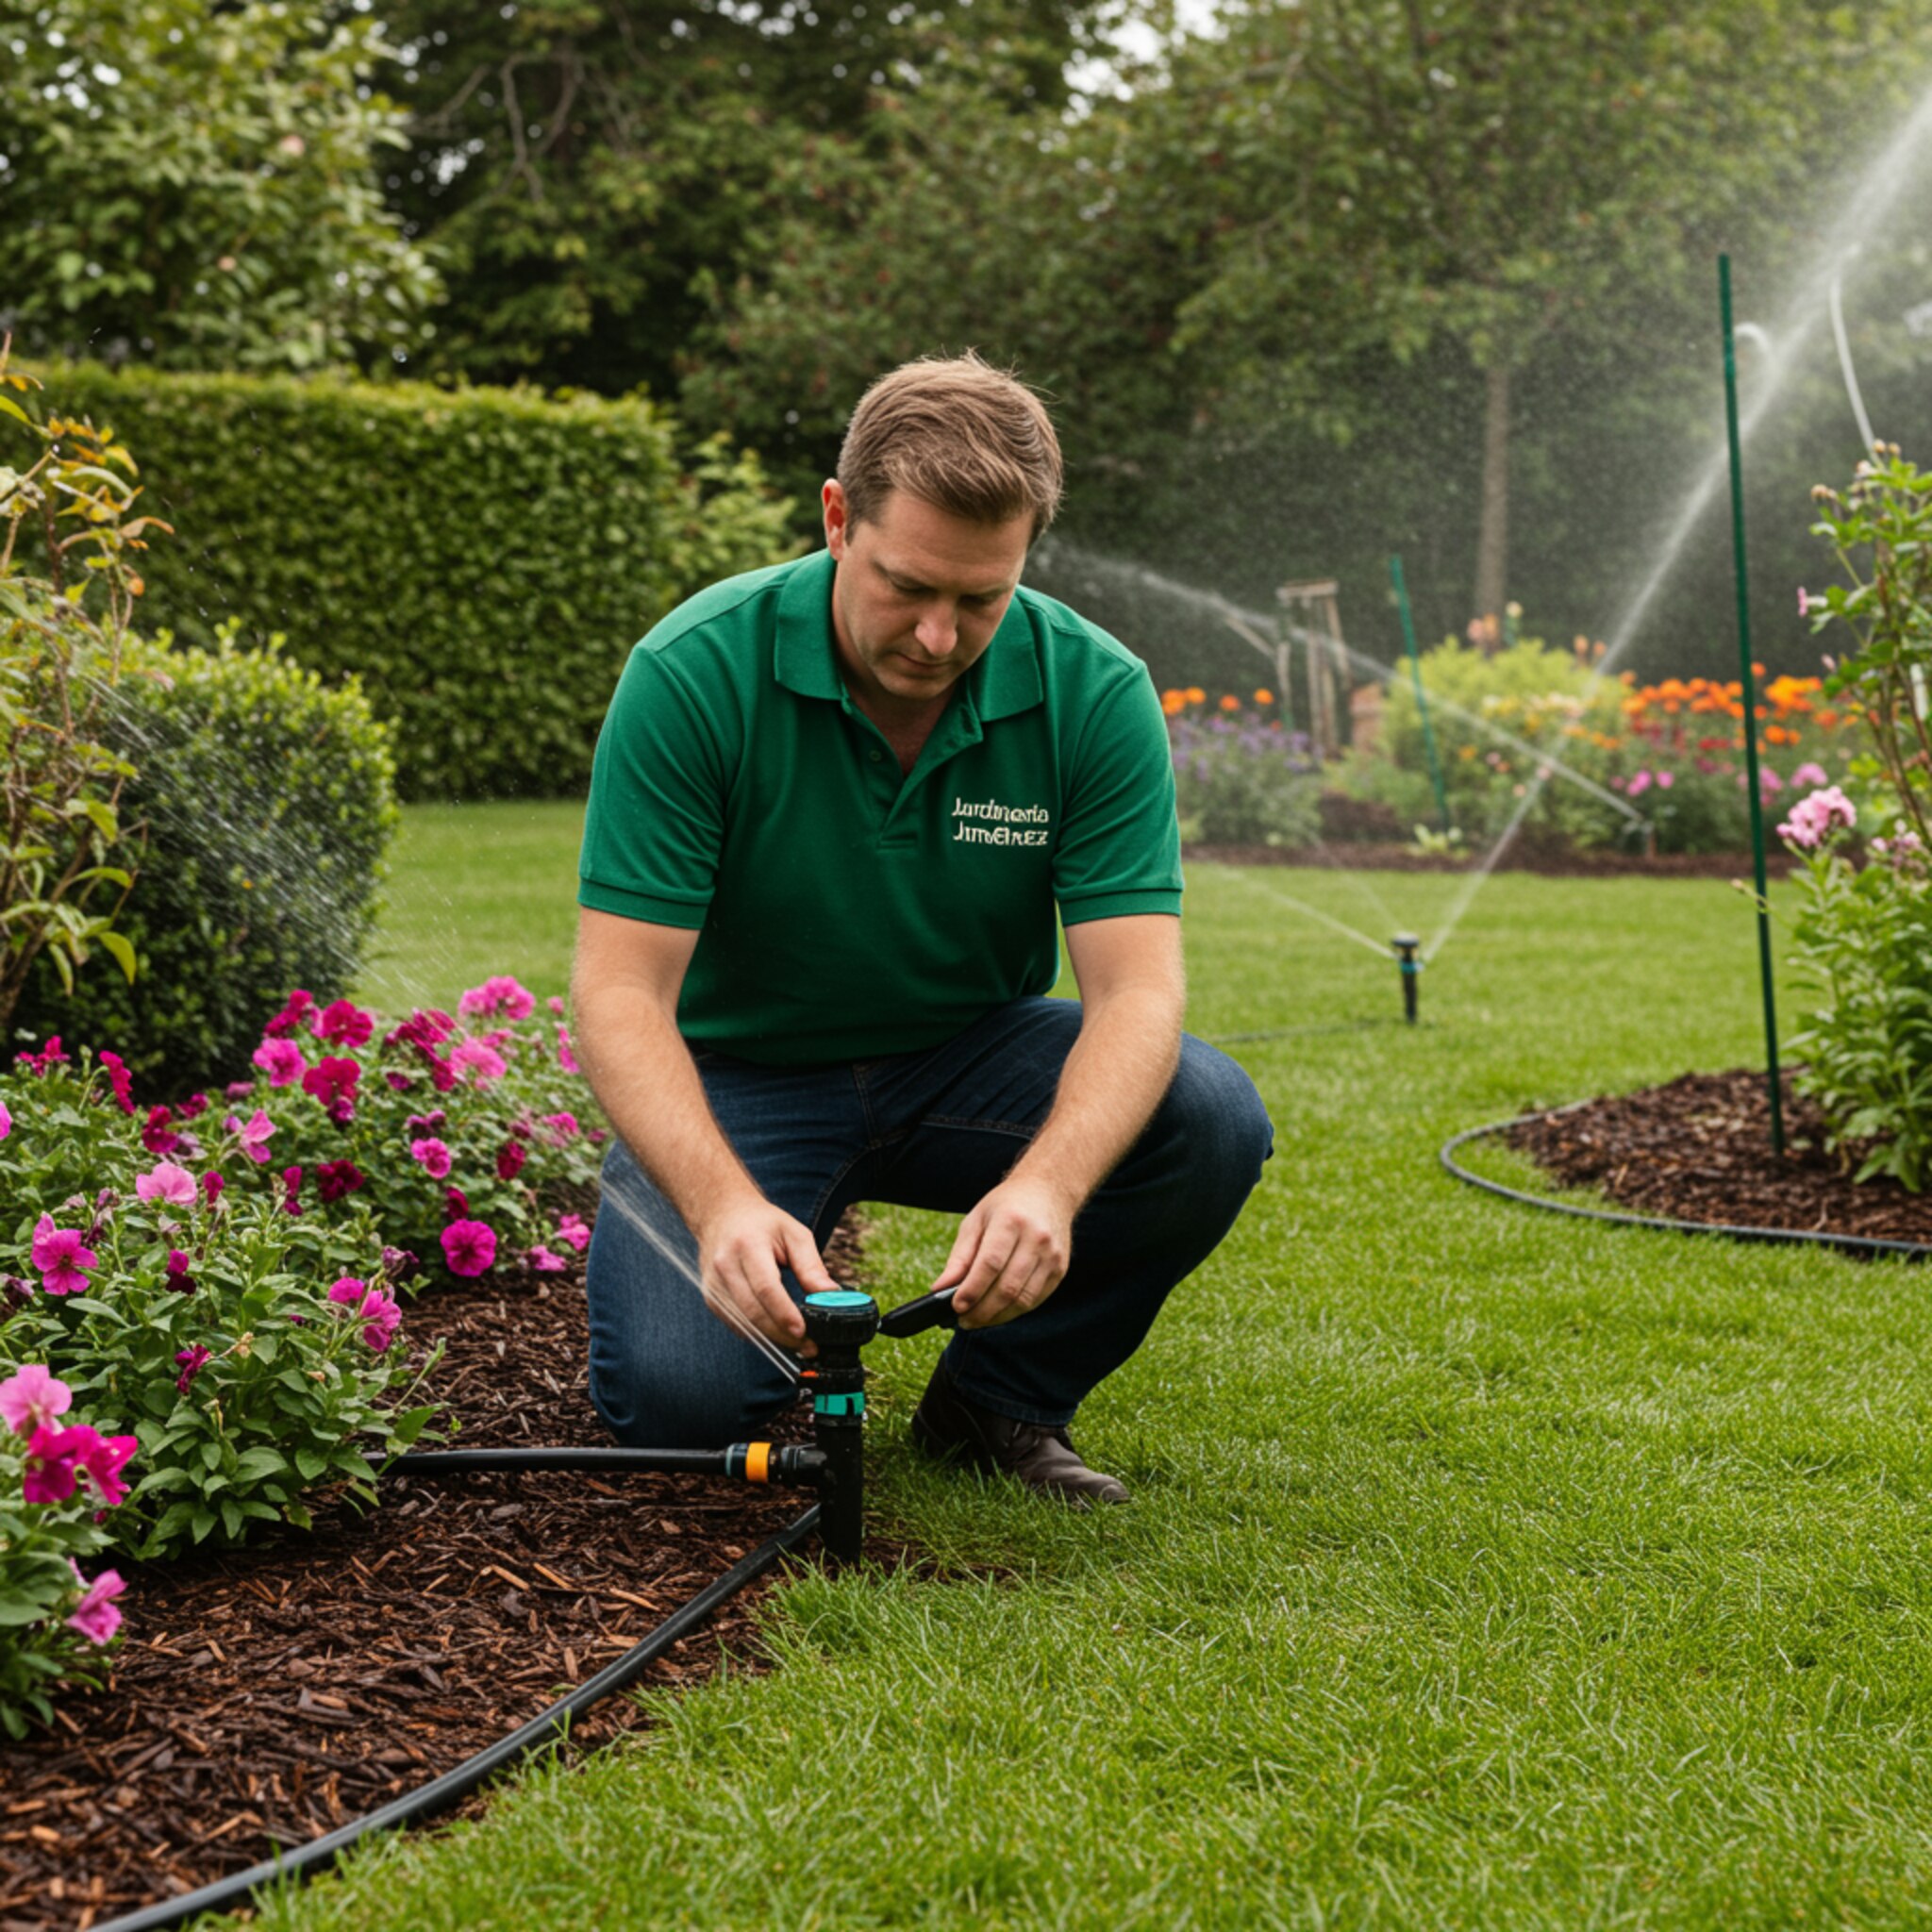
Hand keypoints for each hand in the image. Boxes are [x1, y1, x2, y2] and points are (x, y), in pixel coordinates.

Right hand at [695, 1193, 836, 1355]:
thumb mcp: (794, 1234)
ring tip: (799, 1345)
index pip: (765, 1287)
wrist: (722, 1215)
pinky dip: (758, 1332)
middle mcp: (725, 1266)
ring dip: (773, 1338)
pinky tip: (778, 1333)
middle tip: (810, 1346)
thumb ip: (811, 1266)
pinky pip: (737, 1324)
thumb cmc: (762, 1224)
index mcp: (748, 1246)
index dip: (783, 1313)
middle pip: (754, 1311)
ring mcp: (714, 1284)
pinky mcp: (711, 1298)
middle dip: (783, 1334)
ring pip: (744, 1323)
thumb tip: (831, 1296)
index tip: (803, 1331)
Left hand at [932, 1174, 1074, 1329]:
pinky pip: (1036, 1300)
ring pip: (1023, 1299)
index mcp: (1011, 1221)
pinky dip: (1014, 1311)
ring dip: (997, 1316)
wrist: (1048, 1192)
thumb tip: (940, 1289)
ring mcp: (1052, 1256)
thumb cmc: (1005, 1206)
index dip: (972, 1290)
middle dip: (982, 1311)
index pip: (990, 1264)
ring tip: (977, 1320)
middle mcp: (1036, 1238)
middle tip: (964, 1320)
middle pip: (1008, 1287)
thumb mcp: (976, 1221)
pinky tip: (998, 1312)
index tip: (956, 1307)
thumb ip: (959, 1257)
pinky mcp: (1060, 1269)